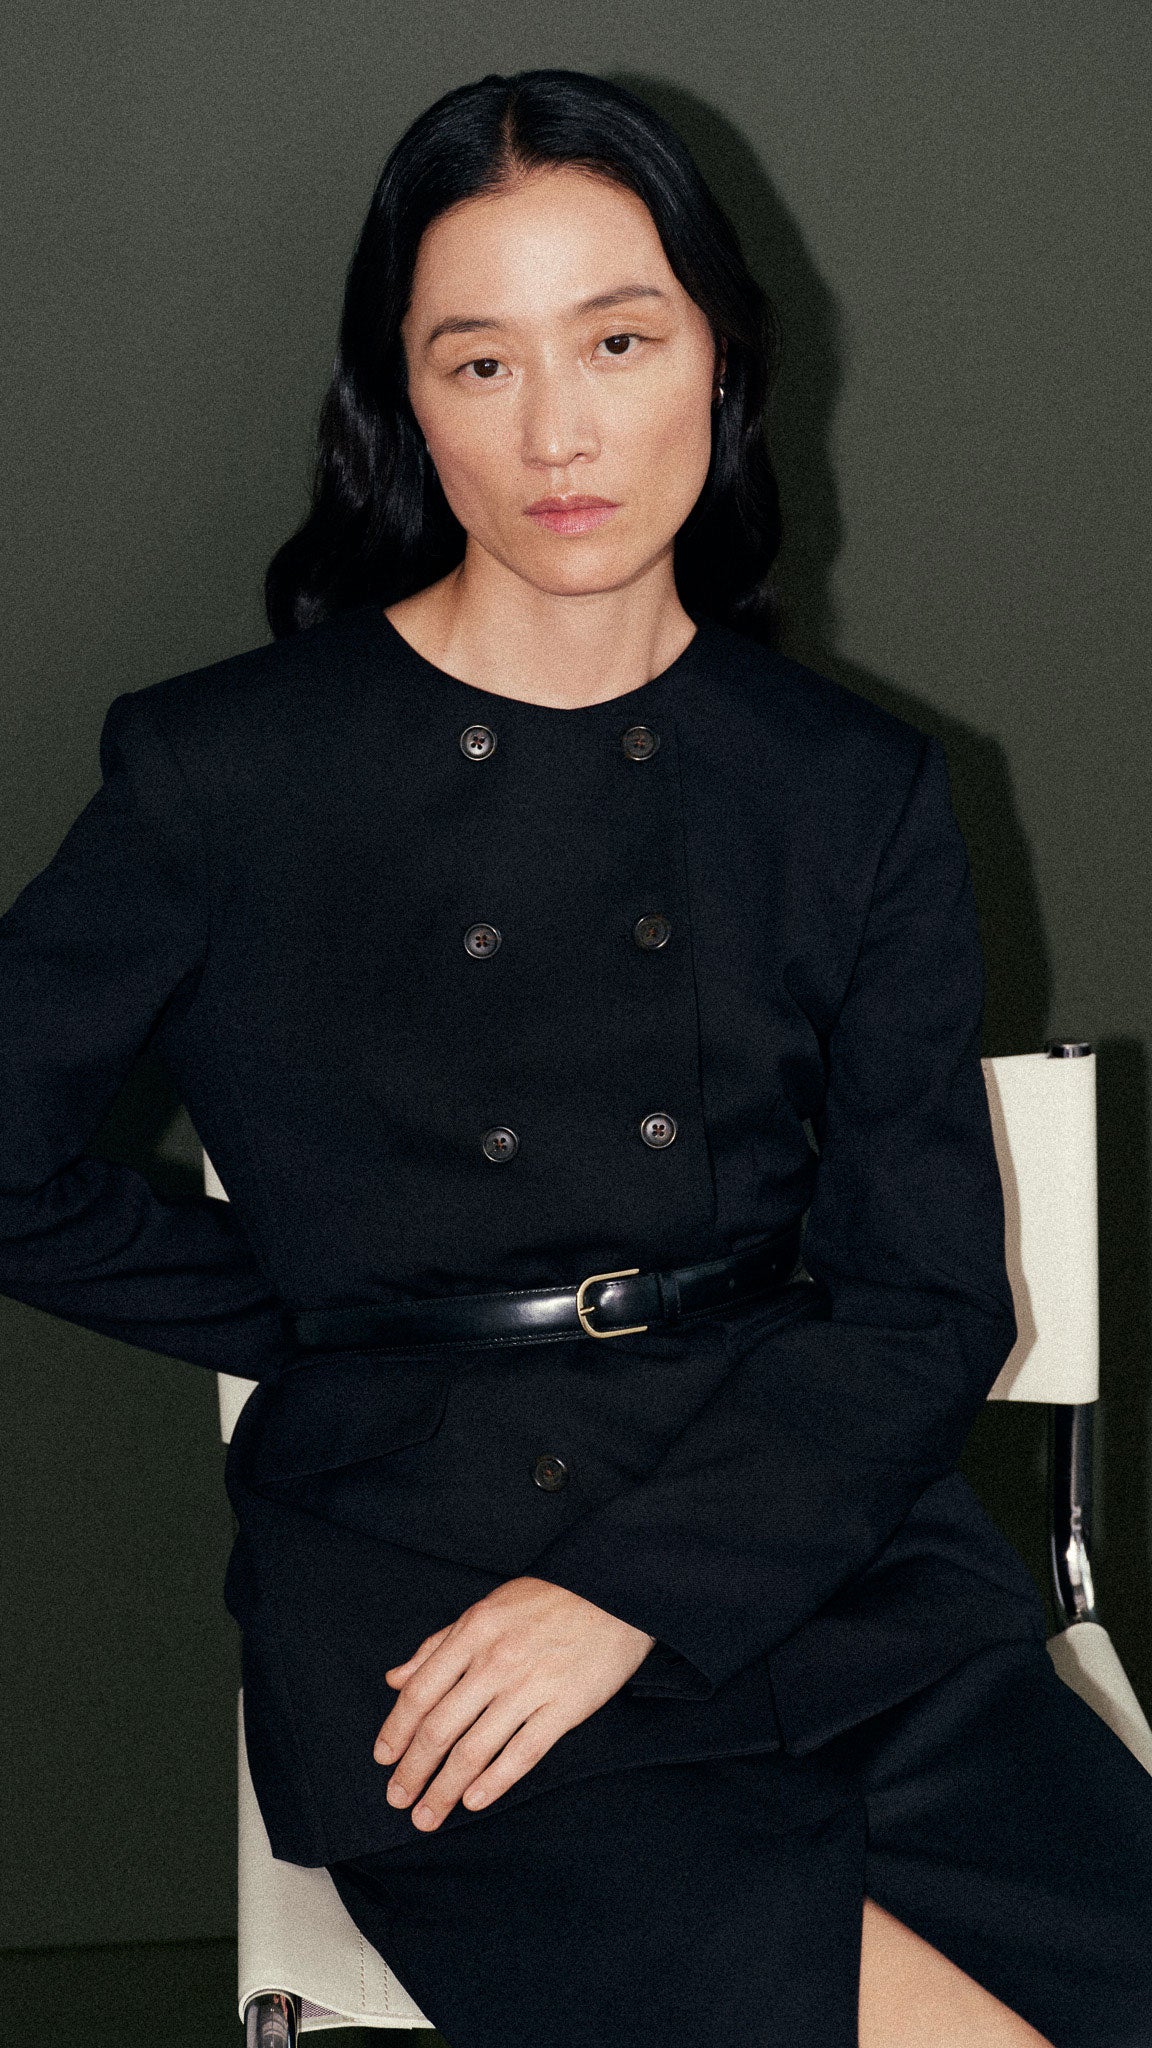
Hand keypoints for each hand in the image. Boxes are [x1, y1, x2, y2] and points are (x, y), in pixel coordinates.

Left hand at [372, 1576, 656, 1829]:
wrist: (616, 1592)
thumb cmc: (548, 1599)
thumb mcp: (487, 1607)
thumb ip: (439, 1645)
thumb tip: (395, 1679)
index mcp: (473, 1632)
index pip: (420, 1692)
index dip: (396, 1731)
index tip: (383, 1758)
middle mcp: (496, 1661)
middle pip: (440, 1728)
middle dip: (413, 1771)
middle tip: (397, 1798)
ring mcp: (531, 1687)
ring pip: (475, 1750)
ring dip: (445, 1789)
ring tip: (428, 1816)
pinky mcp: (564, 1708)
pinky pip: (522, 1754)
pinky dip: (494, 1782)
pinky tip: (474, 1801)